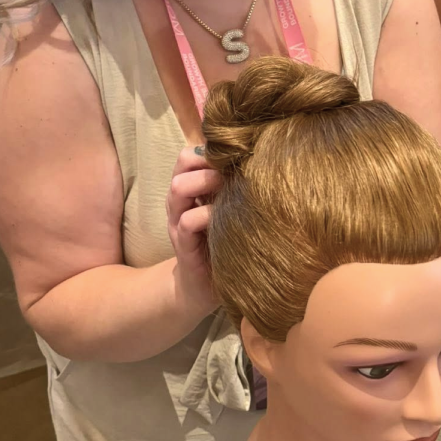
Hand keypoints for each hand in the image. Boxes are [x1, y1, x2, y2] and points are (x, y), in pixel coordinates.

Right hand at [166, 146, 221, 317]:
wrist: (202, 290)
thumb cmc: (222, 243)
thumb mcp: (227, 210)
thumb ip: (233, 188)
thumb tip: (263, 160)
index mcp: (189, 190)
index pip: (188, 154)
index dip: (209, 150)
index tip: (235, 157)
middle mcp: (179, 202)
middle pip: (182, 164)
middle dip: (208, 162)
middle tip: (233, 171)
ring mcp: (177, 223)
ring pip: (178, 188)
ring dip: (205, 182)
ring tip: (228, 188)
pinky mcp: (183, 246)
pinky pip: (188, 221)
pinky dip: (206, 215)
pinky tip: (225, 219)